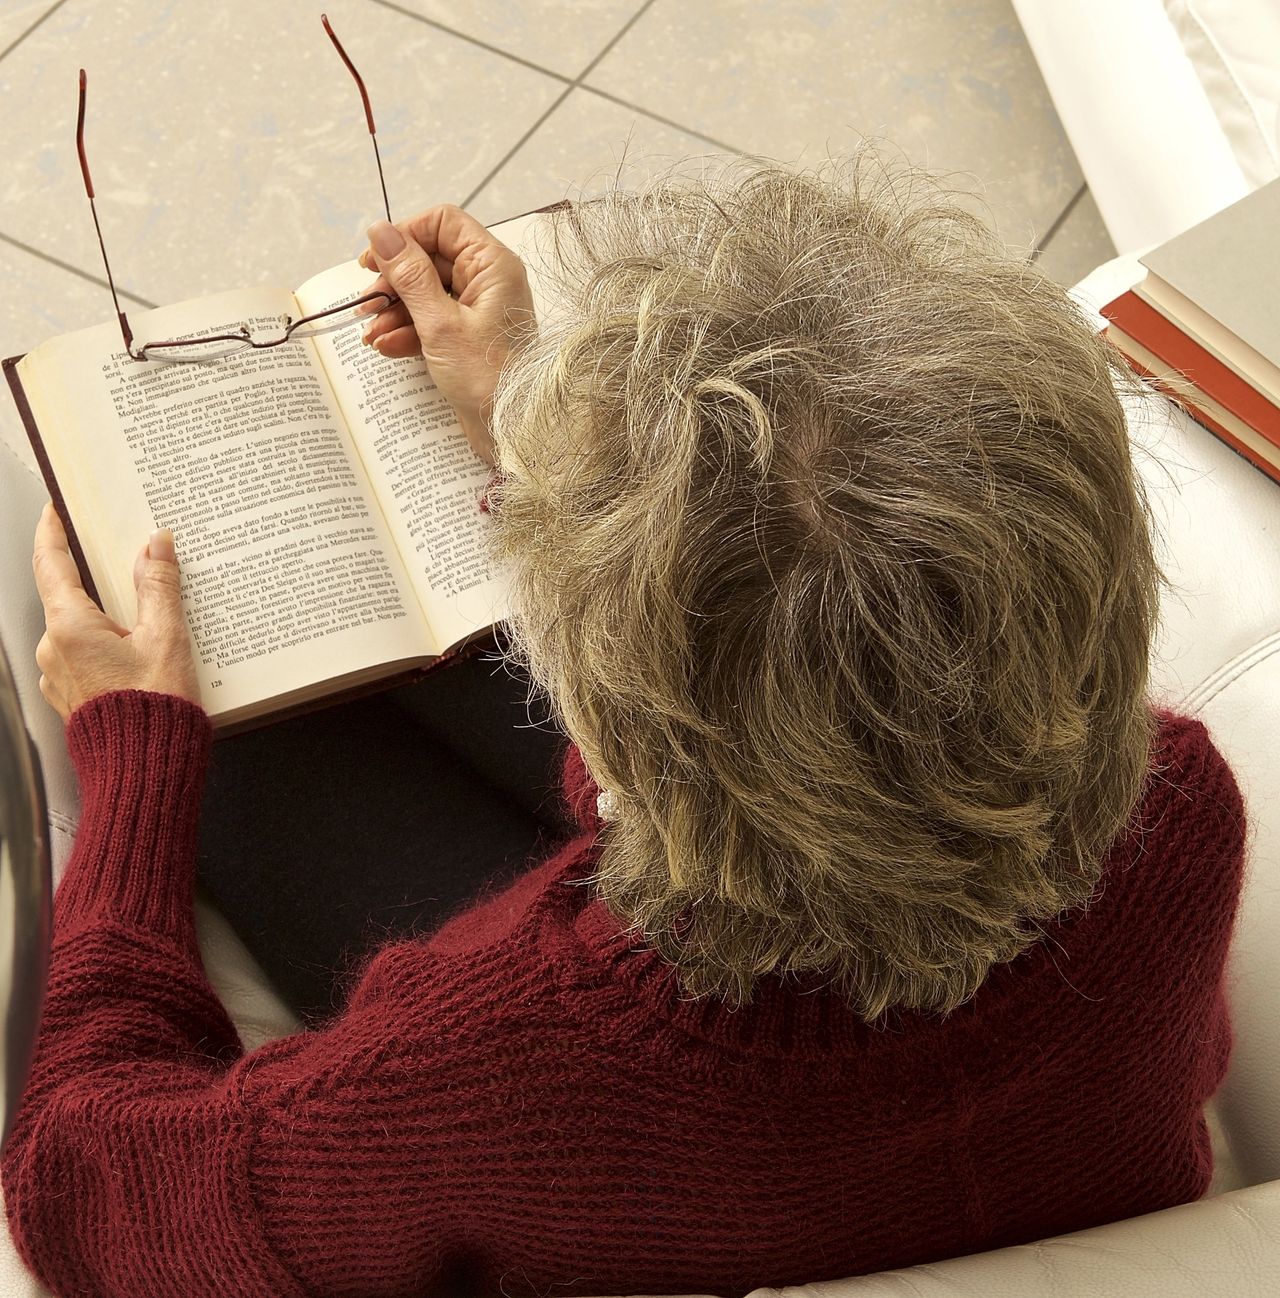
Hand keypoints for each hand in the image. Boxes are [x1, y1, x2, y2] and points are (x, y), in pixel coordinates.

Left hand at [32, 503, 200, 721]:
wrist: (145, 773)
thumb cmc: (153, 713)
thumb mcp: (166, 640)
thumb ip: (159, 587)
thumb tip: (155, 545)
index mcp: (70, 627)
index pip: (51, 563)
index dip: (53, 531)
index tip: (56, 509)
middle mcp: (54, 650)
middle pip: (69, 596)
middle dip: (97, 580)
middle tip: (124, 562)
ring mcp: (60, 677)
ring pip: (79, 629)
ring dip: (108, 619)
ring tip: (148, 621)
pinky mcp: (74, 698)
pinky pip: (85, 658)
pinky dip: (108, 647)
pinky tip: (140, 656)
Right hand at [357, 205, 534, 464]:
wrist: (511, 431)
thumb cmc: (489, 379)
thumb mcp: (440, 323)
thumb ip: (408, 275)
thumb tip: (380, 232)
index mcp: (492, 266)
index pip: (443, 224)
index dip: (405, 235)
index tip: (374, 259)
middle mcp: (489, 281)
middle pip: (429, 259)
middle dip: (394, 281)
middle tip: (367, 302)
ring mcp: (479, 309)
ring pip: (427, 292)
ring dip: (395, 309)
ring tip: (371, 330)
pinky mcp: (469, 336)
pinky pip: (432, 320)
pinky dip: (408, 330)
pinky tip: (387, 346)